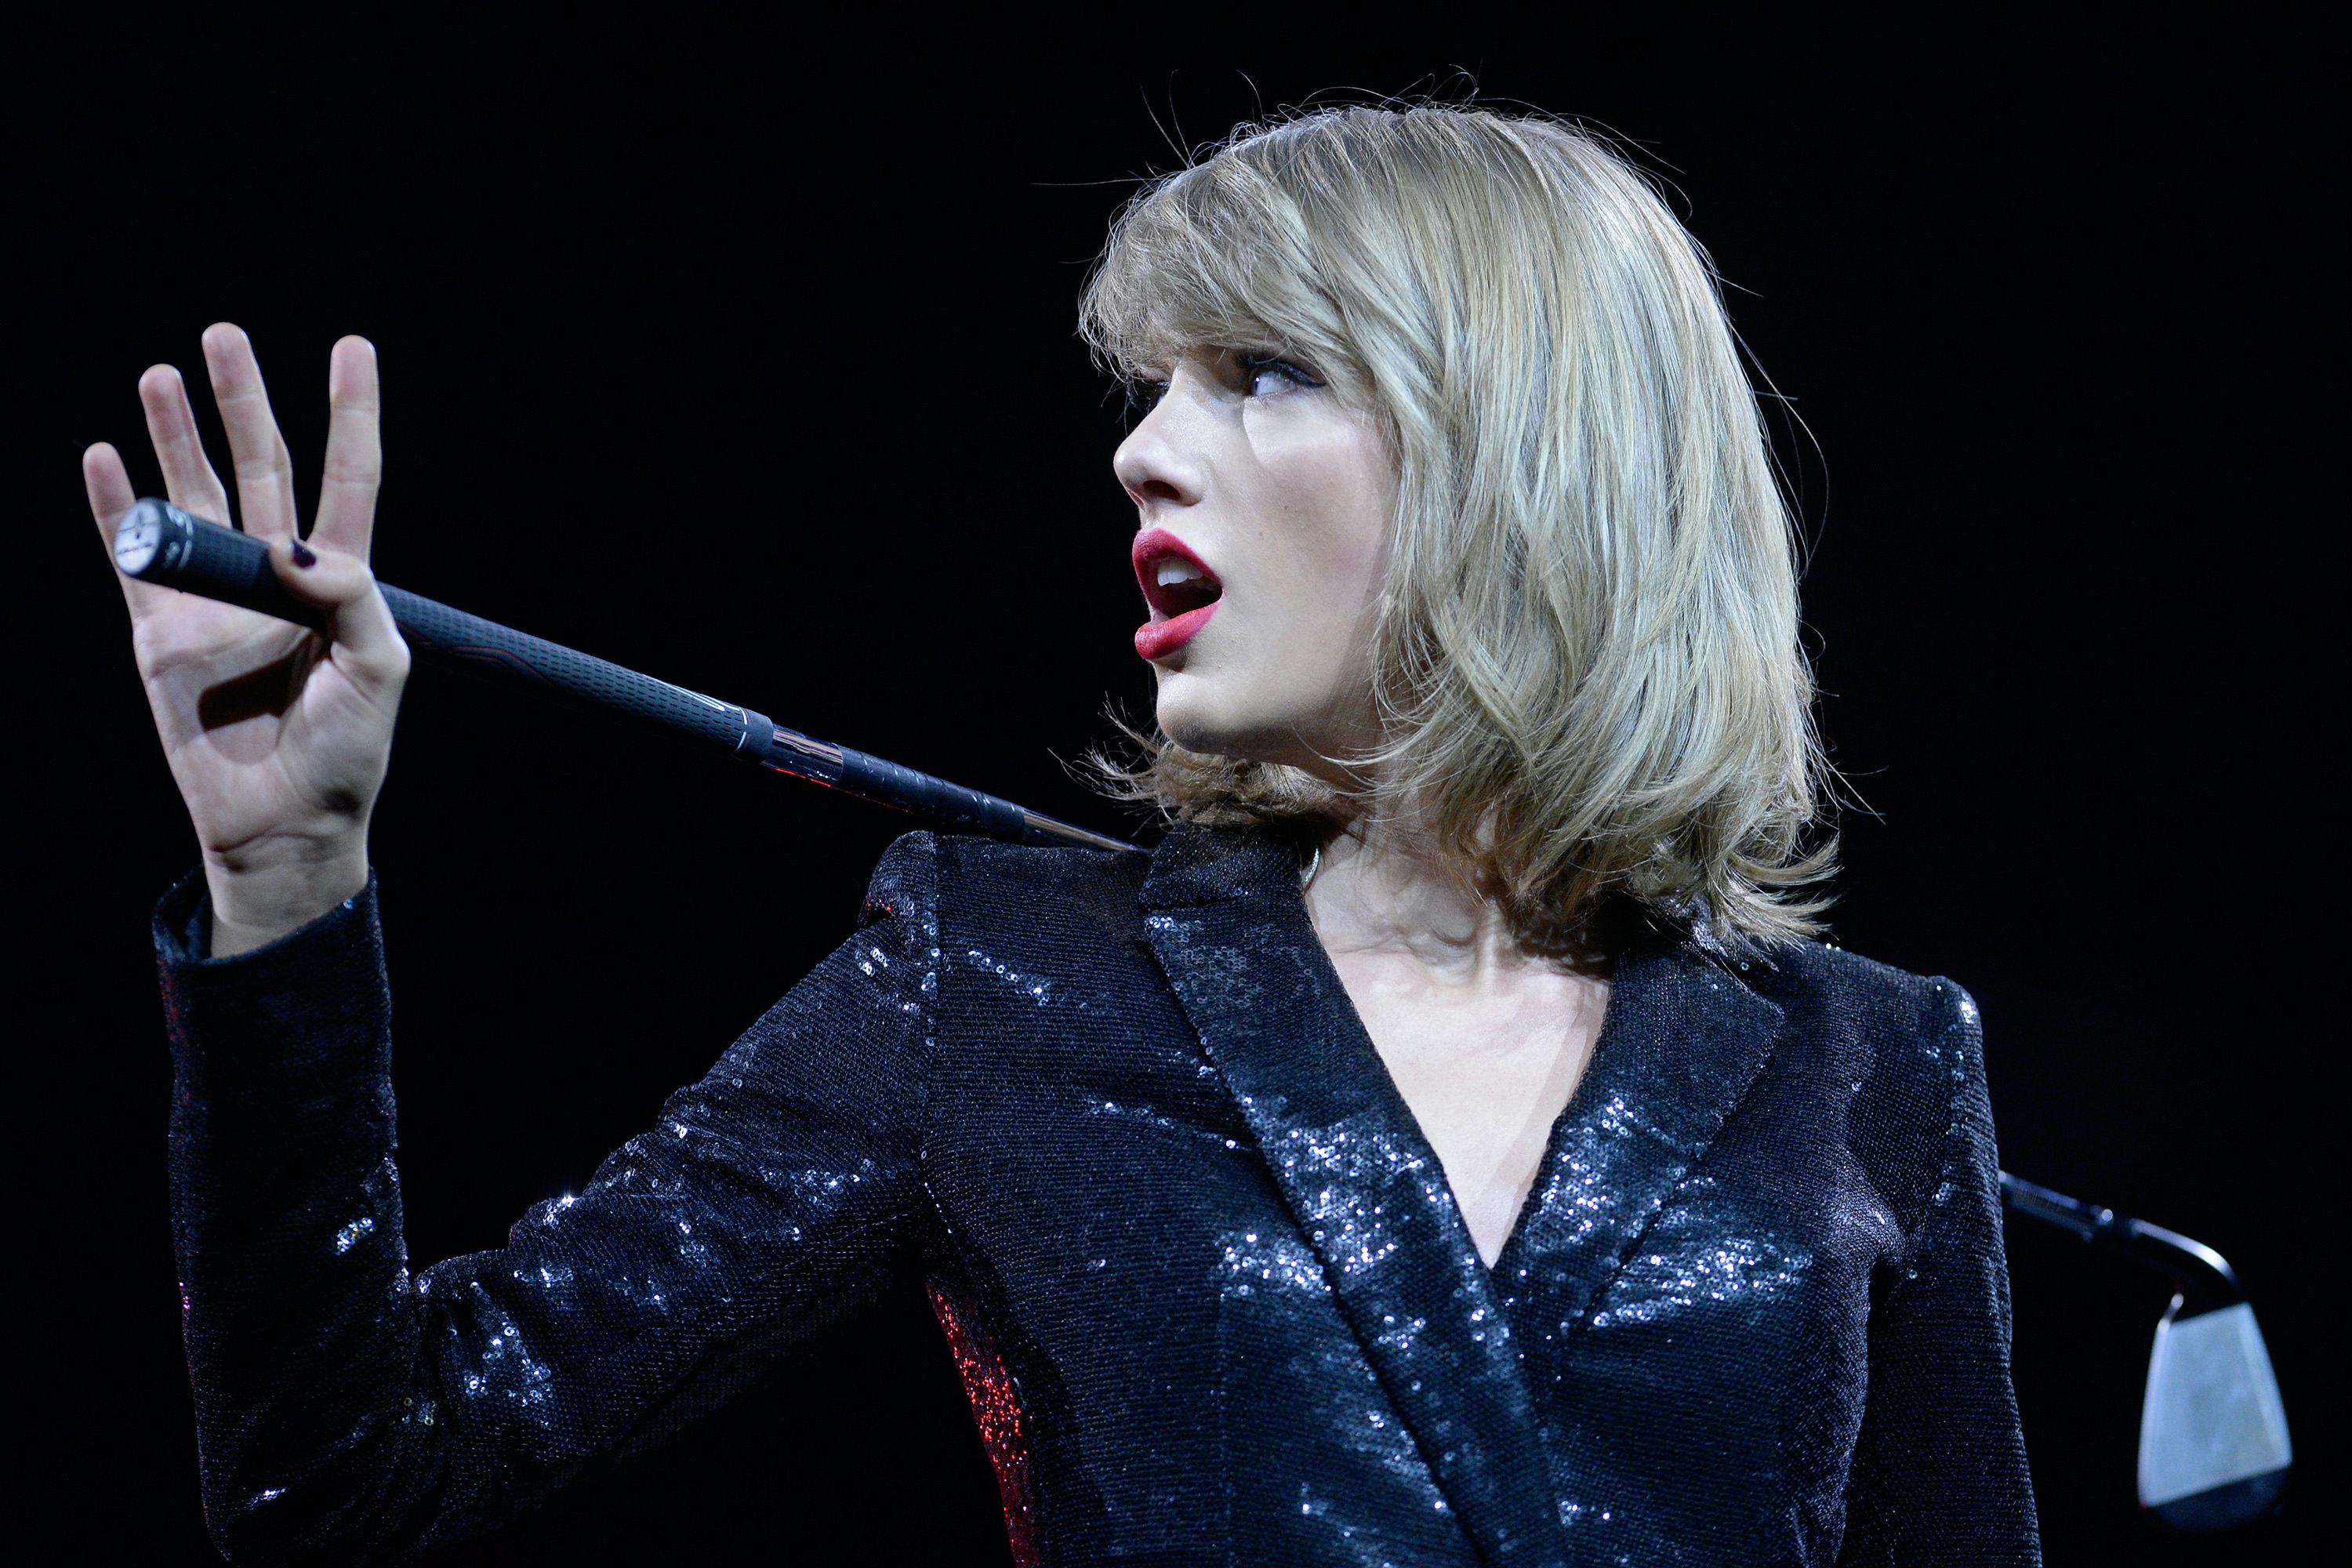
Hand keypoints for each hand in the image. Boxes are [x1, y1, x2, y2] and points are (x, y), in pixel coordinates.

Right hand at [84, 324, 409, 953]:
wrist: (279, 822)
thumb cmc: (345, 753)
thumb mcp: (378, 669)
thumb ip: (348, 597)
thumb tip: (288, 545)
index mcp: (340, 581)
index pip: (348, 478)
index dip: (350, 412)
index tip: (351, 346)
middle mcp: (275, 577)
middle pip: (261, 467)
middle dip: (243, 401)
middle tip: (224, 337)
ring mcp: (213, 599)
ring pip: (193, 495)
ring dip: (176, 436)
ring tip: (160, 374)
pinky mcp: (160, 630)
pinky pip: (130, 553)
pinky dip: (114, 505)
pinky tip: (105, 456)